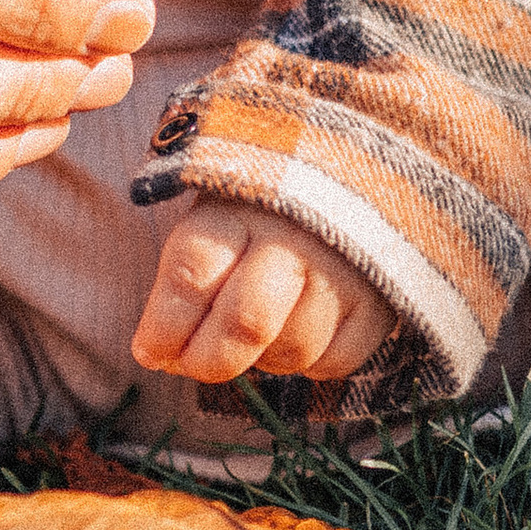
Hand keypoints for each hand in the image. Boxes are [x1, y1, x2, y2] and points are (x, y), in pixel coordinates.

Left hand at [131, 198, 395, 383]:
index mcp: (241, 203)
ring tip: (254, 335)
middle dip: (208, 361)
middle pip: (245, 324)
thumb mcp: (221, 206)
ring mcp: (344, 270)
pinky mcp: (382, 300)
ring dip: (261, 360)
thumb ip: (189, 271)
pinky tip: (298, 333)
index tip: (148, 351)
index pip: (191, 274)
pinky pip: (335, 361)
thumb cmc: (269, 197)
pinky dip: (309, 363)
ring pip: (291, 351)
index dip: (164, 326)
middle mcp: (295, 237)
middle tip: (191, 365)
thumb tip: (156, 354)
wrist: (370, 164)